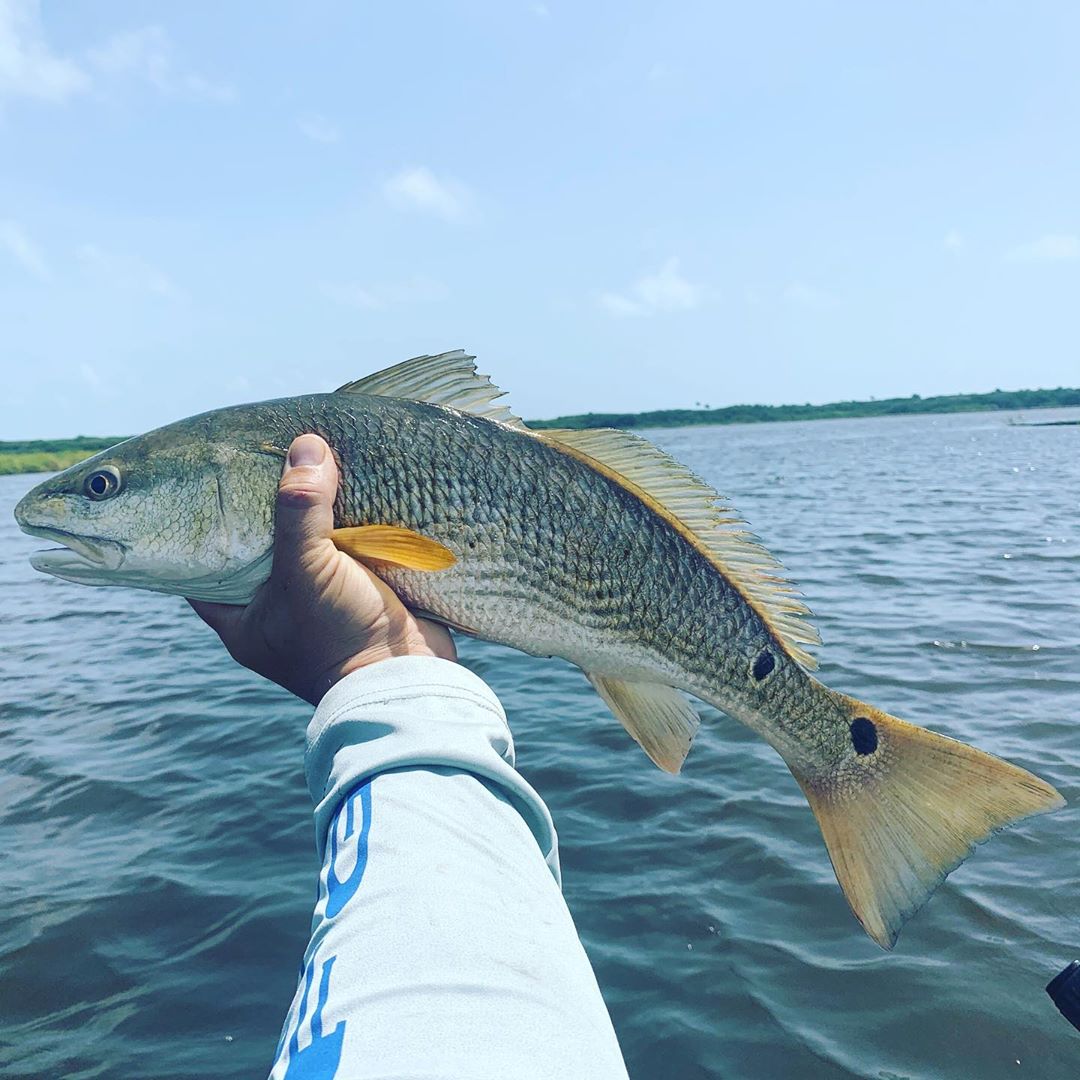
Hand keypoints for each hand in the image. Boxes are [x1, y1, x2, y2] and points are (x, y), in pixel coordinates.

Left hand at [190, 434, 455, 704]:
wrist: (409, 681)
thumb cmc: (339, 638)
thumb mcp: (307, 571)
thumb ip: (300, 510)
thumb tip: (306, 445)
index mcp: (242, 617)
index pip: (205, 564)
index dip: (203, 524)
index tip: (207, 481)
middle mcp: (277, 610)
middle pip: (262, 546)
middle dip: (269, 507)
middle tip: (266, 456)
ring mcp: (321, 603)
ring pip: (310, 545)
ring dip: (316, 513)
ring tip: (311, 463)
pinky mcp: (361, 594)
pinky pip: (350, 550)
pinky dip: (352, 523)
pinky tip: (352, 487)